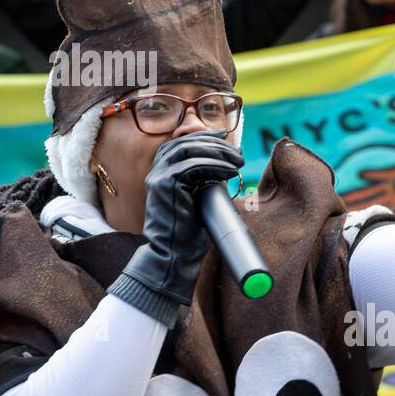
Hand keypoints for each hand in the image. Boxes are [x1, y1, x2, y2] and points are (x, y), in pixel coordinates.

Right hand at [111, 130, 243, 321]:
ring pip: (189, 149)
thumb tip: (226, 168)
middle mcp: (156, 171)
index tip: (226, 140)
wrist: (173, 258)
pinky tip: (229, 171)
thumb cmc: (187, 234)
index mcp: (162, 172)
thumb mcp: (197, 201)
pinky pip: (192, 165)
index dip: (205, 137)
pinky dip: (214, 164)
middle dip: (215, 144)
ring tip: (238, 162)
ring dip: (217, 152)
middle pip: (186, 142)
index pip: (182, 142)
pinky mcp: (164, 184)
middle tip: (238, 154)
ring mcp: (158, 176)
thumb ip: (204, 182)